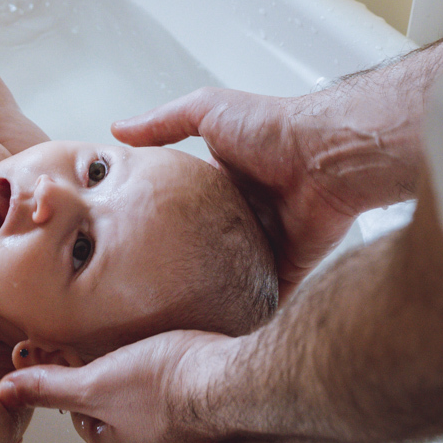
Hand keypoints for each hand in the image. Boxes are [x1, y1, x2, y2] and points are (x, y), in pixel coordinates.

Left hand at [0, 330, 235, 442]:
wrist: (230, 380)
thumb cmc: (166, 384)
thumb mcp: (96, 382)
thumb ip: (51, 387)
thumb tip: (8, 391)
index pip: (82, 418)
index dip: (74, 387)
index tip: (74, 360)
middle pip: (117, 413)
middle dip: (110, 385)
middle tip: (112, 350)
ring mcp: (186, 431)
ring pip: (151, 407)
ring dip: (146, 382)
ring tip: (146, 348)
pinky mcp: (210, 410)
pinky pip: (183, 397)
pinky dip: (177, 379)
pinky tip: (181, 357)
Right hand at [114, 88, 367, 296]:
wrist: (324, 156)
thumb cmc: (273, 127)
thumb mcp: (208, 109)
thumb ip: (163, 121)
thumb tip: (118, 129)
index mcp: (224, 182)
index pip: (183, 208)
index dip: (156, 223)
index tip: (125, 243)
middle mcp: (244, 216)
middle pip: (203, 249)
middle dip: (178, 267)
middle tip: (140, 292)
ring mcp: (265, 246)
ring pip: (228, 281)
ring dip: (207, 297)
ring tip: (168, 321)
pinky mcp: (286, 270)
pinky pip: (262, 303)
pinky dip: (243, 318)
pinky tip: (214, 332)